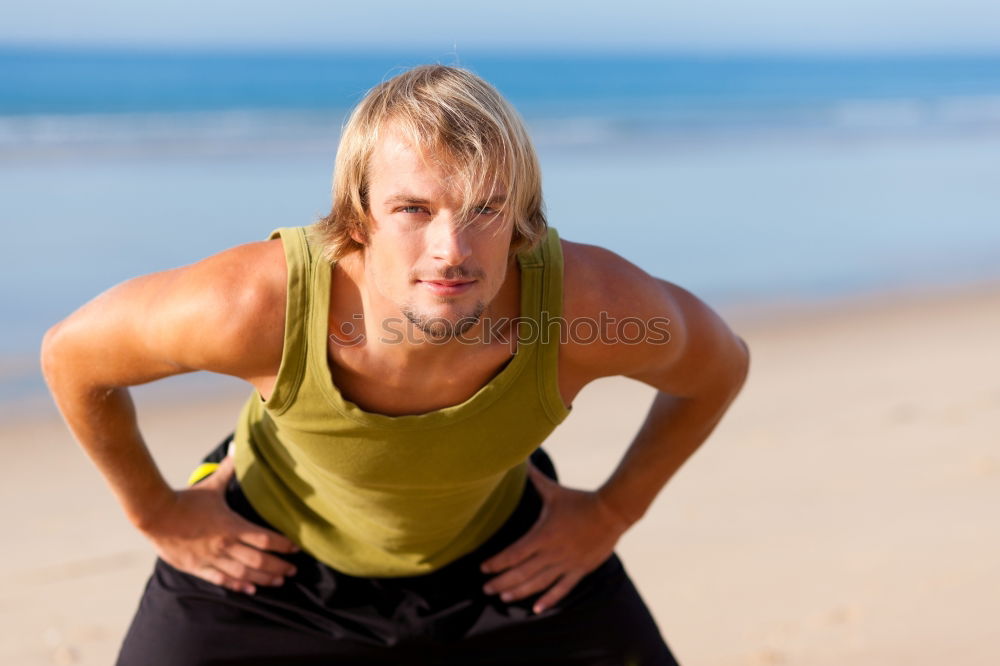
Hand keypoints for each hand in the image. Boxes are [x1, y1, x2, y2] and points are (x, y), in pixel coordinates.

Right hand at [138, 455, 299, 594]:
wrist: (155, 515)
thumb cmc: (185, 499)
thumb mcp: (210, 485)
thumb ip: (227, 470)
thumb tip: (237, 448)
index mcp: (231, 525)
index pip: (265, 538)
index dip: (283, 544)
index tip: (296, 548)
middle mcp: (225, 545)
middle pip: (259, 560)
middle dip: (279, 566)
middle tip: (293, 570)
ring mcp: (212, 559)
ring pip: (244, 573)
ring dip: (263, 578)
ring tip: (278, 580)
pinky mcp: (198, 568)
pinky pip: (222, 580)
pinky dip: (238, 585)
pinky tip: (251, 589)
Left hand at [480, 463, 631, 613]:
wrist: (612, 512)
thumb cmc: (580, 500)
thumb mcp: (554, 491)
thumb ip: (535, 479)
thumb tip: (521, 460)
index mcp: (543, 535)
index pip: (514, 553)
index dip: (497, 563)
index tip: (483, 568)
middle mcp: (552, 553)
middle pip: (521, 572)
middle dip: (501, 581)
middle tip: (485, 589)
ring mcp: (566, 563)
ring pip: (538, 583)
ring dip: (520, 592)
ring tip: (503, 597)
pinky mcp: (580, 570)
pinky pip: (562, 589)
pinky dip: (548, 599)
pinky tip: (537, 609)